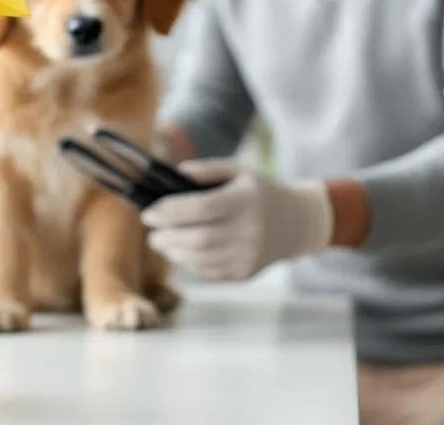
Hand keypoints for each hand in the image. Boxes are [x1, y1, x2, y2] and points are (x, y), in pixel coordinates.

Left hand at [140, 159, 333, 281]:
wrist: (296, 223)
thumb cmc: (259, 192)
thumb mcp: (237, 171)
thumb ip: (205, 170)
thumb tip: (173, 173)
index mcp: (244, 201)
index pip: (200, 209)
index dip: (169, 212)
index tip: (148, 213)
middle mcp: (248, 231)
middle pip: (197, 239)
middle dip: (166, 236)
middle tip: (151, 232)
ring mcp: (247, 256)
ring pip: (199, 260)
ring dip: (172, 252)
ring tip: (161, 242)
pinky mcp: (244, 273)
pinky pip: (208, 273)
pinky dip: (188, 264)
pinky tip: (180, 253)